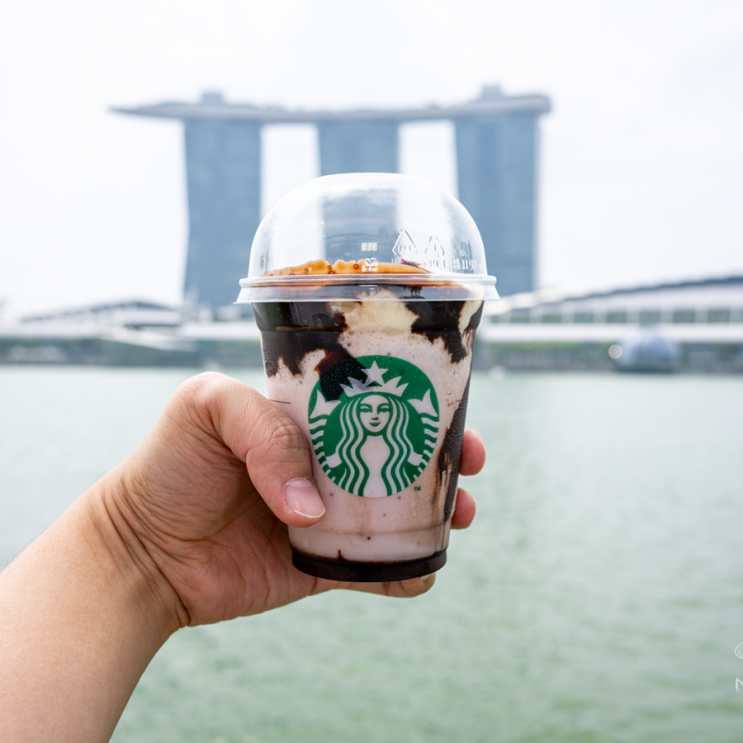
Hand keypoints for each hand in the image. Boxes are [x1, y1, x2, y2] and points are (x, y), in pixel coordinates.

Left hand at [105, 372, 484, 627]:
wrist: (141, 551)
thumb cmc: (167, 465)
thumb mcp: (205, 408)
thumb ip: (264, 433)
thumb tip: (313, 508)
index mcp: (307, 417)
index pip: (374, 398)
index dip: (417, 398)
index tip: (449, 405)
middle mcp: (325, 462)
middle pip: (402, 453)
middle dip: (444, 454)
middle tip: (470, 460)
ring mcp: (328, 514)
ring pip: (400, 509)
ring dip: (440, 510)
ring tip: (462, 513)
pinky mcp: (323, 564)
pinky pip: (375, 569)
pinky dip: (408, 571)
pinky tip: (424, 568)